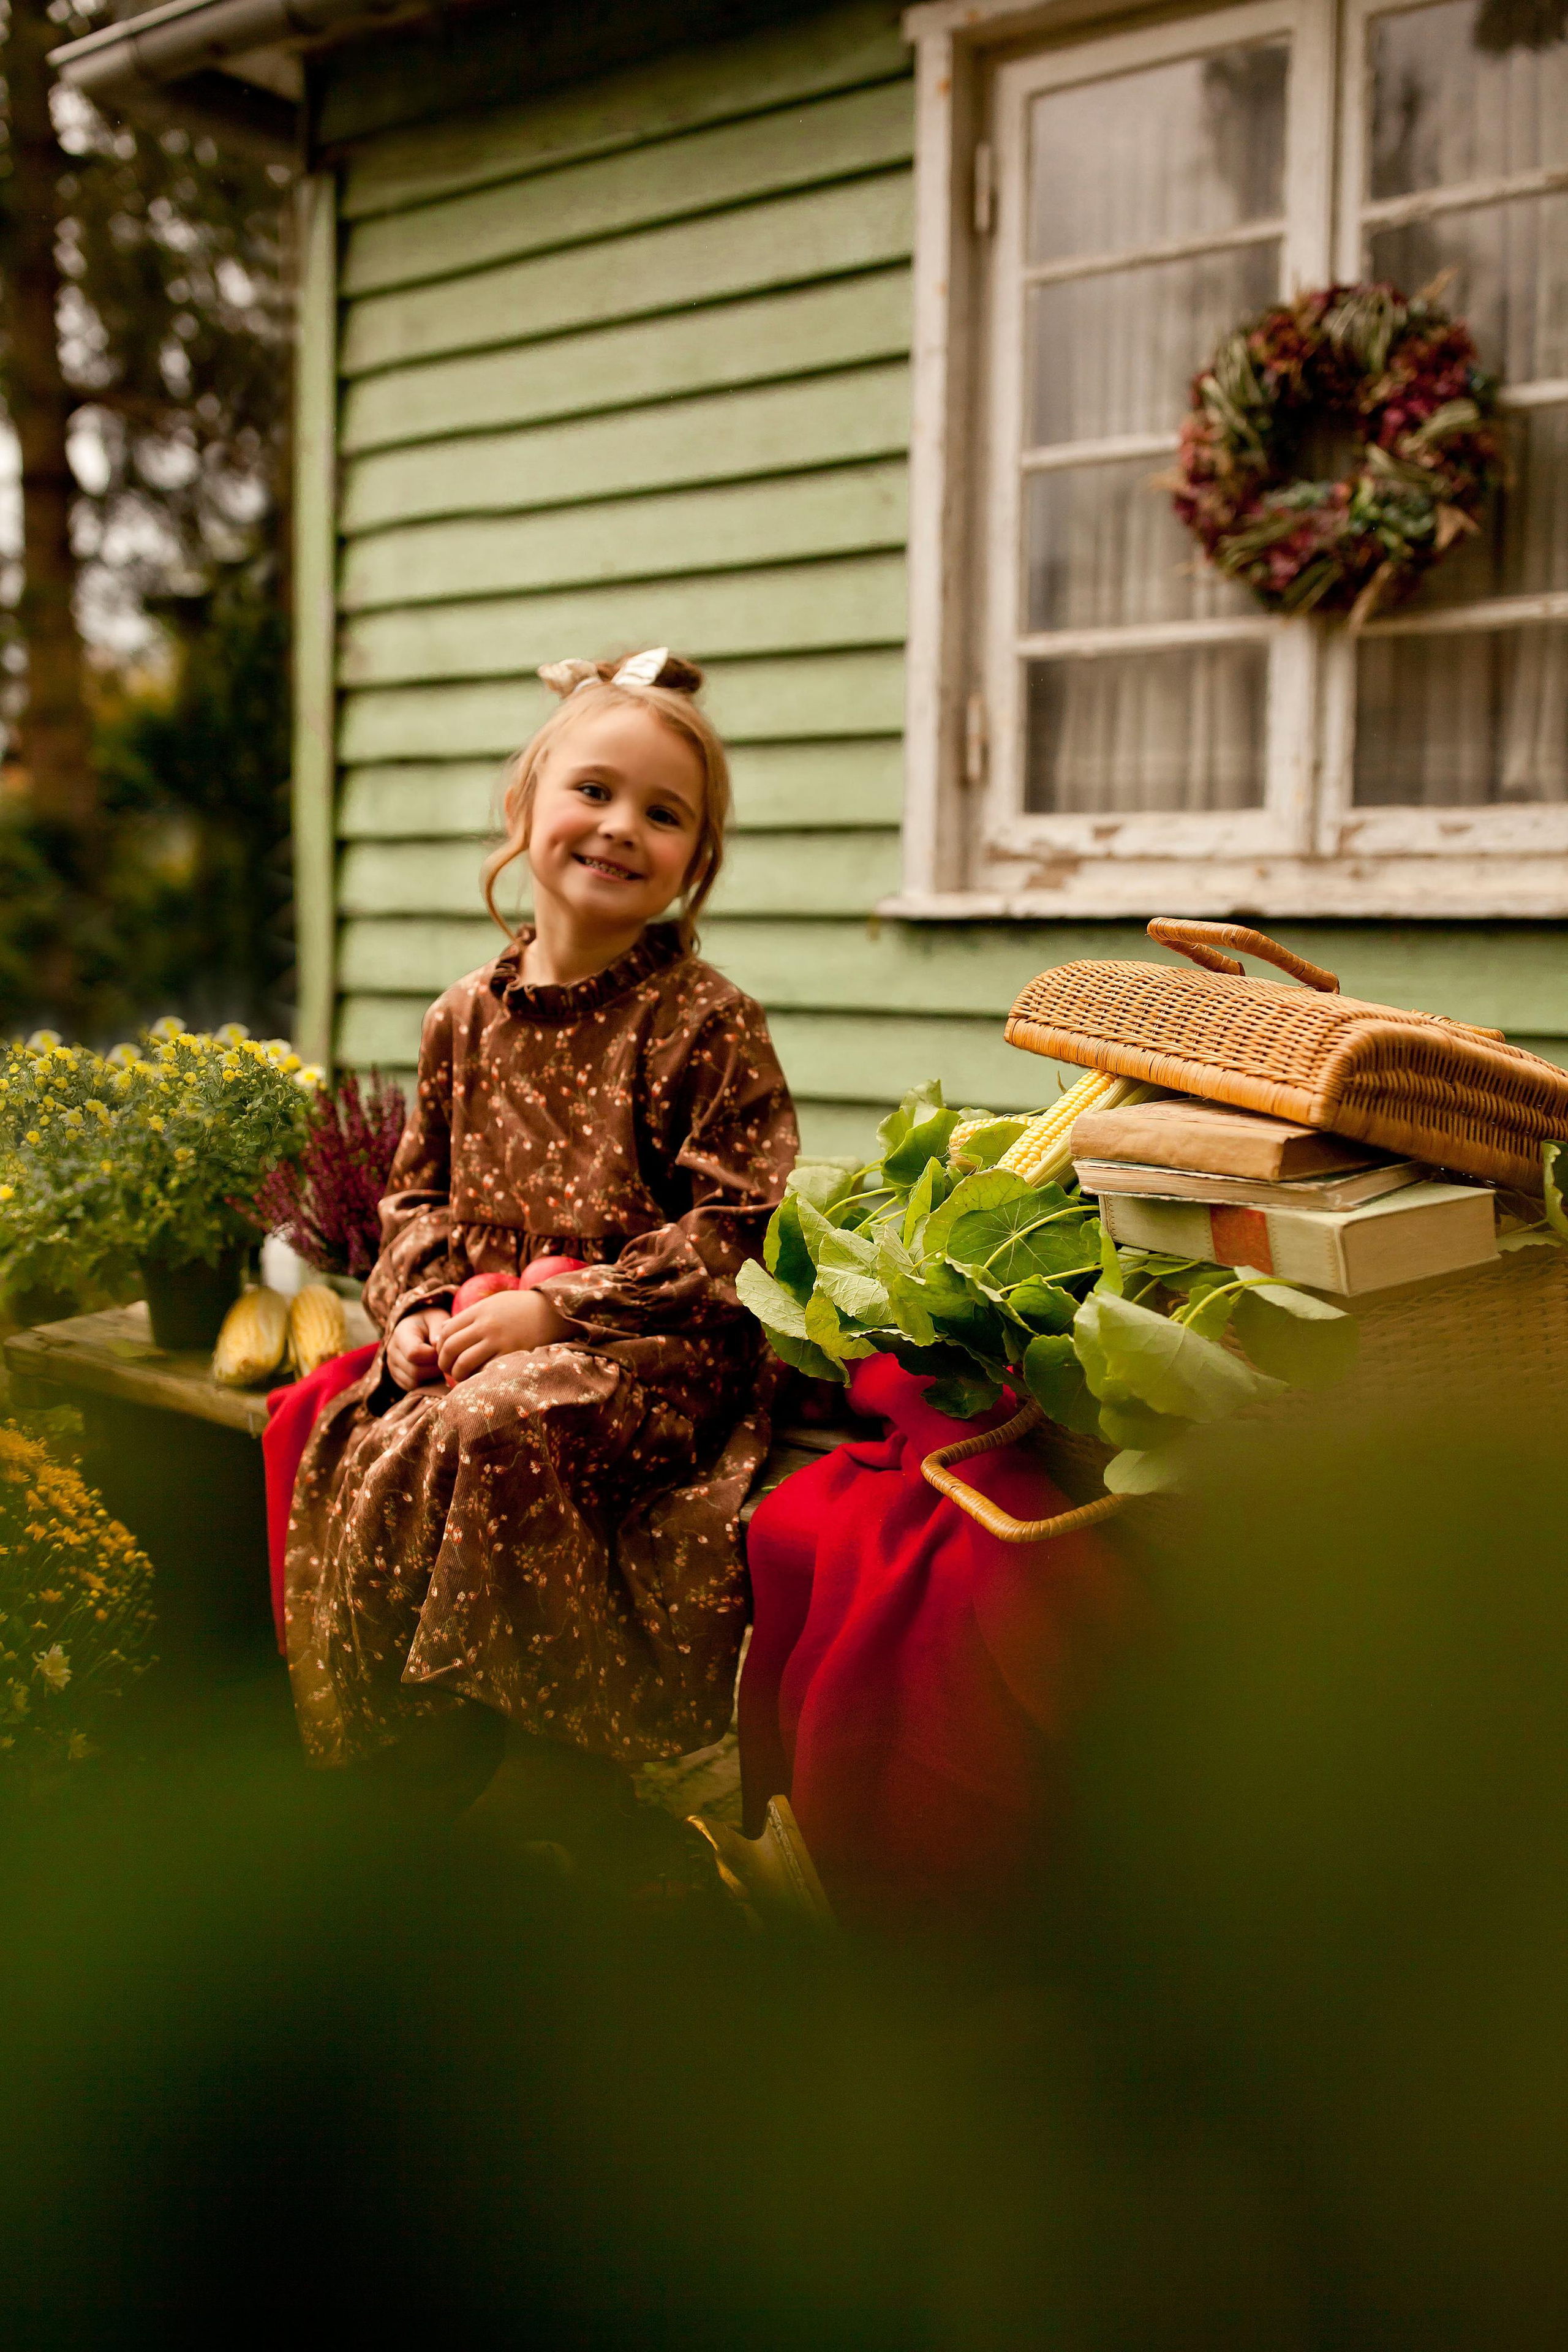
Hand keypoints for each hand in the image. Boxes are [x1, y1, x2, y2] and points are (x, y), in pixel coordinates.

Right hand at [386, 1306, 451, 1391]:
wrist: (416, 1326)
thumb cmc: (430, 1322)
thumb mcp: (436, 1318)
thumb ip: (438, 1329)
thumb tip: (437, 1346)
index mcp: (401, 1334)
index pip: (414, 1353)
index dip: (433, 1356)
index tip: (443, 1350)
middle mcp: (392, 1351)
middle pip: (415, 1371)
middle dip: (435, 1368)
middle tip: (445, 1360)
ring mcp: (392, 1366)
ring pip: (414, 1383)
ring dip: (431, 1377)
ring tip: (438, 1364)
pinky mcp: (397, 1377)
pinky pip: (412, 1388)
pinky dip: (425, 1383)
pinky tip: (432, 1371)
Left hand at [436, 1286, 568, 1384]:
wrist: (555, 1313)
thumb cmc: (523, 1308)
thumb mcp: (494, 1303)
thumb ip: (469, 1316)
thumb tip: (442, 1331)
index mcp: (480, 1311)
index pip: (446, 1330)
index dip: (440, 1346)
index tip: (444, 1355)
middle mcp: (486, 1325)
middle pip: (450, 1347)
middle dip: (444, 1363)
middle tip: (447, 1370)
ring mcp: (499, 1341)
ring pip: (463, 1363)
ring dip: (456, 1375)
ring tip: (460, 1378)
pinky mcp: (512, 1355)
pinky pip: (484, 1371)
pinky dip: (476, 1379)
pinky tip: (478, 1381)